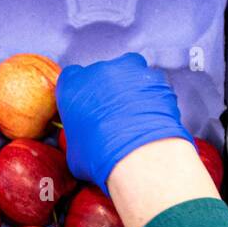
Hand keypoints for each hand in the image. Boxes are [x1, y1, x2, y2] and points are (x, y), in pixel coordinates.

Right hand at [56, 53, 193, 191]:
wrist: (136, 155)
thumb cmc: (100, 155)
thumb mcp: (74, 152)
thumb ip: (77, 135)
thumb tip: (84, 143)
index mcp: (72, 86)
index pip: (71, 77)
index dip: (79, 92)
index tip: (84, 105)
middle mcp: (99, 71)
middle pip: (101, 73)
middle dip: (106, 89)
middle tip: (111, 115)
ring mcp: (129, 71)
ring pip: (129, 72)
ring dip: (130, 88)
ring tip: (133, 114)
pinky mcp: (156, 78)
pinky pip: (153, 83)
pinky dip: (153, 95)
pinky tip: (151, 116)